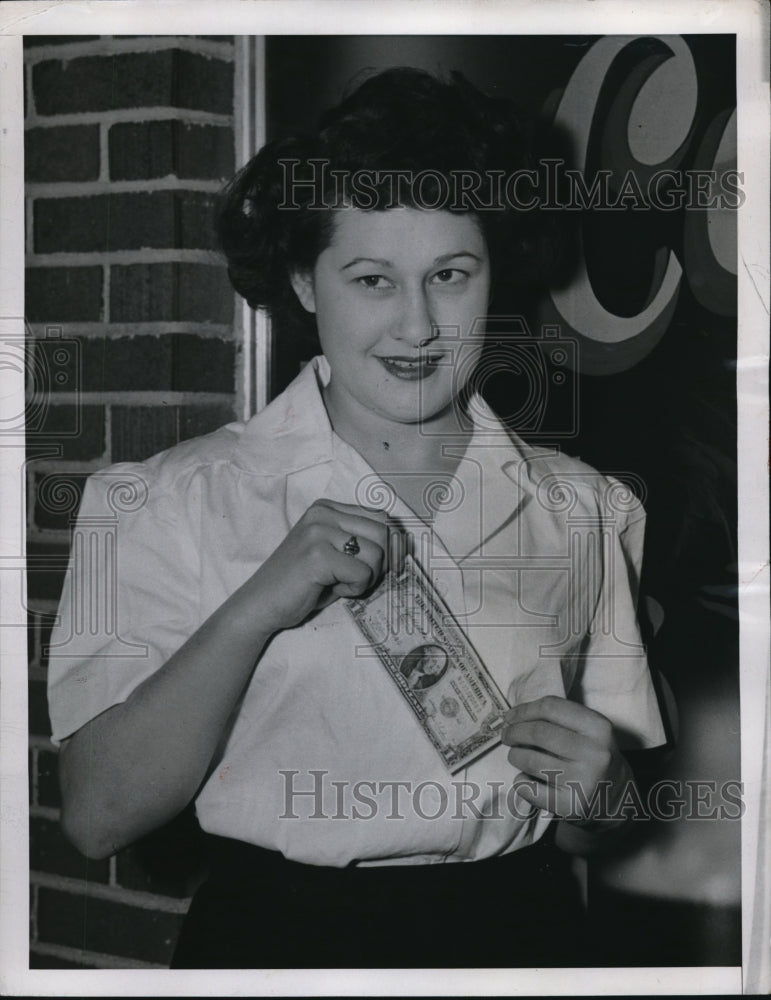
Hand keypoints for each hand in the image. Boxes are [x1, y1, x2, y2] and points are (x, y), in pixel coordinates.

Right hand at [250, 499, 399, 632]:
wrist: (260, 605)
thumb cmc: (302, 585)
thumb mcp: (336, 555)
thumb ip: (365, 544)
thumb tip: (406, 543)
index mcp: (327, 508)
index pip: (381, 517)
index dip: (387, 546)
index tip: (371, 567)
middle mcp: (323, 513)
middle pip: (384, 533)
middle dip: (378, 564)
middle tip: (353, 579)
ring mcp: (318, 531)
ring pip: (377, 554)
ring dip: (366, 578)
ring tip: (339, 584)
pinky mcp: (317, 554)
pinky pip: (362, 573)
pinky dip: (355, 589)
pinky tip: (332, 590)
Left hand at [501, 696, 632, 831]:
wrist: (618, 804)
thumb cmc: (594, 760)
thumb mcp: (590, 733)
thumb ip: (560, 720)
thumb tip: (513, 716)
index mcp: (599, 728)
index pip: (551, 708)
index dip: (524, 709)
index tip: (510, 716)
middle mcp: (594, 754)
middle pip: (538, 733)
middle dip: (514, 732)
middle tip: (507, 736)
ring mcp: (583, 781)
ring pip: (530, 760)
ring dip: (514, 756)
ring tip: (516, 756)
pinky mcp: (570, 806)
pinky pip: (529, 788)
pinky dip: (520, 781)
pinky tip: (527, 779)